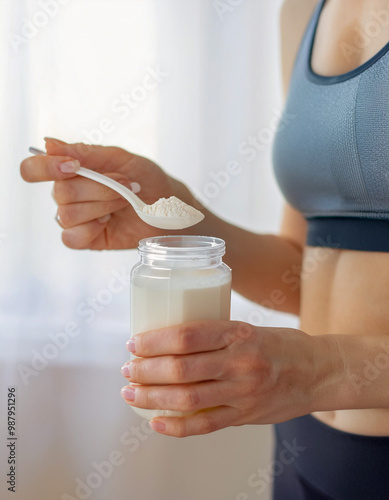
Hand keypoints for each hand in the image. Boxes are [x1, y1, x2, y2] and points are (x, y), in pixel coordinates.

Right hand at [20, 138, 193, 249]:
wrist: (169, 207)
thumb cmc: (147, 180)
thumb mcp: (121, 158)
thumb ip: (86, 152)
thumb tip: (49, 143)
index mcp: (70, 171)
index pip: (34, 169)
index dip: (44, 168)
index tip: (74, 166)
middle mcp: (67, 194)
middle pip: (60, 192)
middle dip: (99, 187)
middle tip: (125, 184)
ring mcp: (75, 219)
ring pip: (68, 214)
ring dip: (102, 206)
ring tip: (123, 202)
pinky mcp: (85, 239)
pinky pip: (72, 237)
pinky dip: (92, 229)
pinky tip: (108, 222)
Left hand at [120, 321, 342, 436]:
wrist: (318, 372)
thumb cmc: (280, 345)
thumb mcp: (249, 328)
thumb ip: (215, 337)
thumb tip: (169, 343)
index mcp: (239, 333)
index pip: (187, 335)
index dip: (155, 341)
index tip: (134, 343)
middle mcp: (240, 362)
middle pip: (182, 368)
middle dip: (146, 370)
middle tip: (128, 369)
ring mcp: (244, 392)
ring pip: (187, 398)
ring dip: (152, 397)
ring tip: (131, 393)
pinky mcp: (246, 416)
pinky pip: (206, 425)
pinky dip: (176, 427)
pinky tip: (155, 423)